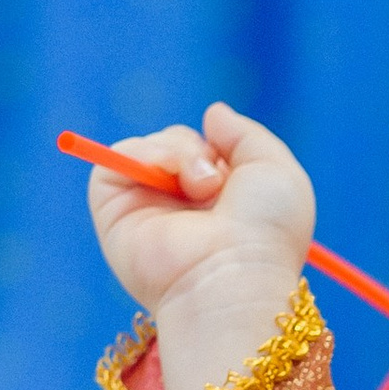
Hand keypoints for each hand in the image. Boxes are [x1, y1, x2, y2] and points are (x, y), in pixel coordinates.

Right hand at [88, 103, 317, 389]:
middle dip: (202, 150)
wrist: (232, 276)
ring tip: (204, 188)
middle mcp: (178, 208)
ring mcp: (144, 209)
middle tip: (220, 187)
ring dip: (183, 152)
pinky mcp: (113, 210)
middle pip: (177, 142)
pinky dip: (150, 154)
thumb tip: (212, 113)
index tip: (237, 173)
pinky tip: (175, 182)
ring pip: (152, 145)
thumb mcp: (275, 170)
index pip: (207, 151)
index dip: (222, 149)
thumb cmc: (263, 234)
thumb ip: (246, 134)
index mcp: (217, 204)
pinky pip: (120, 155)